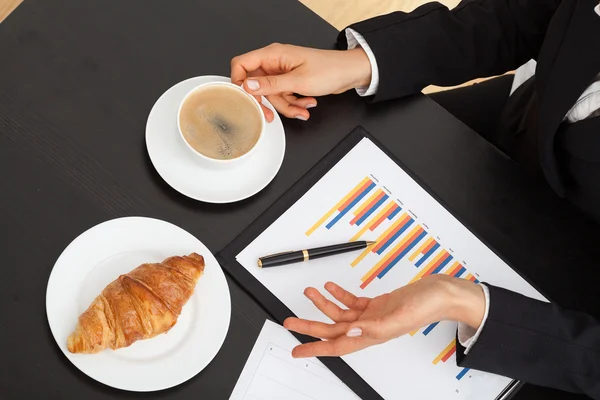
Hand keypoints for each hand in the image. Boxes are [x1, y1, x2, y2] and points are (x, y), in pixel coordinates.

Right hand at [230, 43, 371, 121]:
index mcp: (273, 55)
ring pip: (272, 95)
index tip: (246, 99)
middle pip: (257, 86)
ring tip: (302, 108)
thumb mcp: (297, 81)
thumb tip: (248, 86)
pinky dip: (294, 103)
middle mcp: (275, 62)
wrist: (349, 73)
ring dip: (286, 106)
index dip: (239, 82)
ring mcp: (283, 72)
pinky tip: (306, 103)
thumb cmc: (329, 70)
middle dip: (268, 102)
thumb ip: (271, 85)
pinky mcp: (291, 81)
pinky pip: (284, 96)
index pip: (242, 64)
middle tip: (270, 114)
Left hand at [284, 275, 484, 357]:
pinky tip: (331, 287)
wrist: (441, 293)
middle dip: (309, 325)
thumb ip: (373, 327)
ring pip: (340, 314)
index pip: (337, 345)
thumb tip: (349, 332)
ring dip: (324, 303)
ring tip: (311, 291)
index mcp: (373, 335)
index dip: (315, 349)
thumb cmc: (426, 306)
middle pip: (332, 330)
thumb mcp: (399, 316)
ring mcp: (372, 316)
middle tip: (290, 321)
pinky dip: (340, 295)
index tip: (297, 352)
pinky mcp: (377, 305)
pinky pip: (352, 303)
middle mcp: (369, 327)